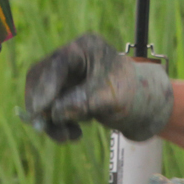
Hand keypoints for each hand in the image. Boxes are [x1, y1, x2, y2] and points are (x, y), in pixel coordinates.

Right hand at [22, 32, 172, 141]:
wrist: (143, 107)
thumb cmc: (131, 95)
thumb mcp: (109, 98)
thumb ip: (81, 103)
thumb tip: (53, 113)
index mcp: (85, 48)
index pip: (58, 63)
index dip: (46, 86)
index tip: (40, 109)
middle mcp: (71, 58)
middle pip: (41, 77)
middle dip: (42, 104)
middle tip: (44, 127)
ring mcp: (65, 75)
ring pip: (41, 95)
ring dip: (49, 119)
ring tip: (68, 136)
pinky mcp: (63, 92)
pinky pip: (48, 108)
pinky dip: (56, 124)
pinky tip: (74, 134)